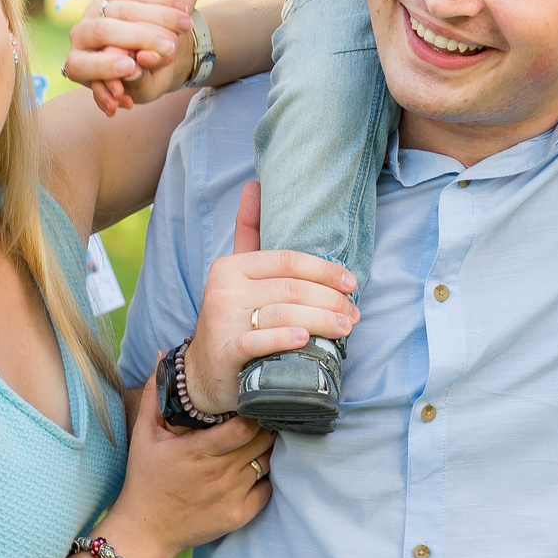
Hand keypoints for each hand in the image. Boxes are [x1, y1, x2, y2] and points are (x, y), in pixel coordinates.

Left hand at [63, 0, 194, 116]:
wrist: (152, 51)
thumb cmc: (145, 79)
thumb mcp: (144, 88)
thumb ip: (138, 83)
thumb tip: (135, 70)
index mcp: (78, 66)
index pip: (81, 66)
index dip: (104, 66)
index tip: (132, 68)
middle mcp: (79, 36)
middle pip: (102, 31)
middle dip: (138, 37)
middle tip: (169, 46)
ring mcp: (93, 11)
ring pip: (122, 8)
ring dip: (159, 16)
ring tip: (185, 24)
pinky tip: (181, 4)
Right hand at [93, 388, 278, 557]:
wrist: (146, 530)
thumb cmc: (145, 477)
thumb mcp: (144, 434)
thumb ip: (155, 394)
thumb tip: (162, 354)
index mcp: (199, 451)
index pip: (244, 426)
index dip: (254, 411)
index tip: (252, 399)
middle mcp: (220, 473)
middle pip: (263, 440)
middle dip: (266, 423)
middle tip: (264, 413)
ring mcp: (232, 496)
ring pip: (268, 462)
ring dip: (267, 448)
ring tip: (261, 437)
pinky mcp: (240, 515)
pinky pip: (268, 488)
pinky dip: (266, 476)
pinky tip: (254, 467)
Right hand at [184, 181, 359, 416]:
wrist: (205, 372)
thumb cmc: (232, 318)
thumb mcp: (237, 274)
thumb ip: (249, 232)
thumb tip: (254, 186)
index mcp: (231, 266)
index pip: (287, 260)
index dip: (324, 269)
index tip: (351, 282)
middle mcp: (224, 289)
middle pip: (291, 287)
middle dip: (330, 299)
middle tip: (353, 312)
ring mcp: (223, 320)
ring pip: (283, 313)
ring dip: (321, 320)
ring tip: (344, 328)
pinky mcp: (226, 351)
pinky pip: (259, 341)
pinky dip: (284, 339)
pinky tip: (305, 340)